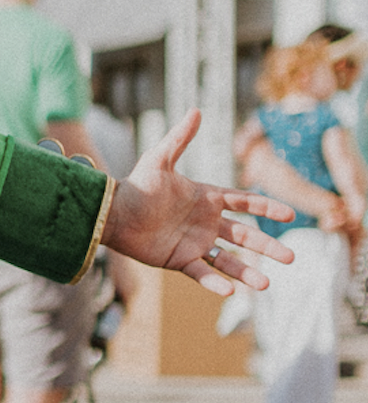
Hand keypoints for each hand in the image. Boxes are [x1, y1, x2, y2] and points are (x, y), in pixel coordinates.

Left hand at [103, 109, 294, 294]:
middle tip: (291, 258)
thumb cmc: (135, 186)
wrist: (111, 212)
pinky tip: (231, 291)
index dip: (266, 208)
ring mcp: (193, 243)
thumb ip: (180, 138)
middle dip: (268, 246)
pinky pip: (201, 273)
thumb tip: (196, 110)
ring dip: (247, 271)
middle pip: (244, 236)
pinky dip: (215, 282)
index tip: (289, 215)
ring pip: (227, 259)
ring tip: (267, 284)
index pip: (244, 203)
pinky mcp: (178, 260)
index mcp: (206, 199)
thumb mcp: (159, 159)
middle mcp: (204, 223)